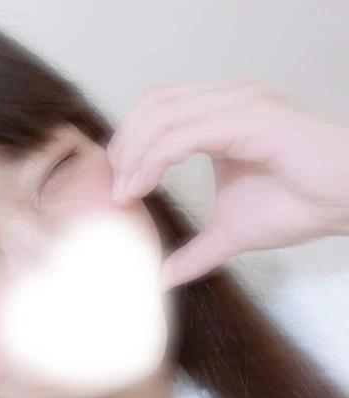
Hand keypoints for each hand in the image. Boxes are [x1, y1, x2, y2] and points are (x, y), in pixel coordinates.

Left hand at [106, 80, 348, 289]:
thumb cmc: (302, 205)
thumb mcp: (231, 234)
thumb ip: (194, 252)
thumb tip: (162, 279)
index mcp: (221, 116)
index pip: (157, 112)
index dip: (129, 147)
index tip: (116, 191)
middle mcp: (228, 100)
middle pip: (153, 104)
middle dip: (124, 146)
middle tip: (114, 191)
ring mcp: (240, 103)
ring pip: (163, 112)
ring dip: (134, 152)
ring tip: (125, 192)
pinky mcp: (252, 117)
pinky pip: (185, 131)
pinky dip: (155, 158)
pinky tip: (143, 186)